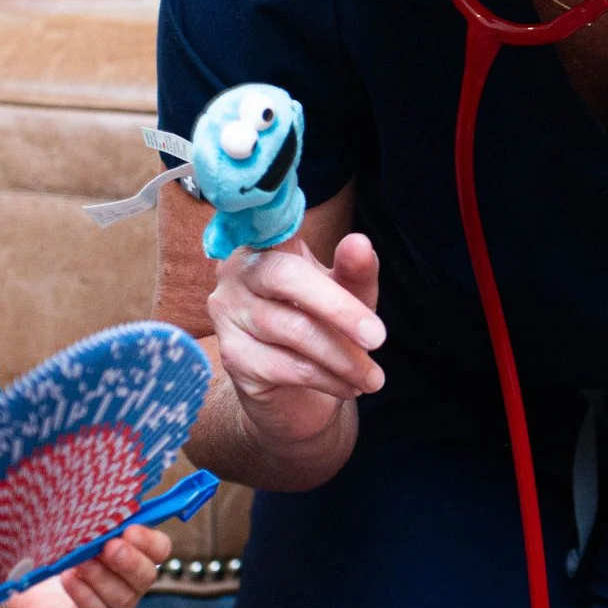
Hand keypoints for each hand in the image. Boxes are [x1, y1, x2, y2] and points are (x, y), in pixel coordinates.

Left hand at [0, 525, 169, 607]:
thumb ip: (94, 521)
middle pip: (146, 574)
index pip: (159, 548)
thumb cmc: (61, 551)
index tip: (129, 530)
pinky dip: (83, 592)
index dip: (149, 540)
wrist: (32, 587)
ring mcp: (115, 606)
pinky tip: (69, 578)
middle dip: (129, 560)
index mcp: (136, 554)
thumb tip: (99, 501)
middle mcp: (132, 582)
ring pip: (121, 595)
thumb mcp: (77, 532)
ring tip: (81, 561)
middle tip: (109, 547)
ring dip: (101, 576)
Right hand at [208, 233, 383, 447]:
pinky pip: (287, 366)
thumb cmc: (321, 326)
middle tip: (379, 338)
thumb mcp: (346, 294)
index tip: (351, 243)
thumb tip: (359, 243)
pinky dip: (328, 378)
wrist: (293, 390)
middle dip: (340, 308)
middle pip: (286, 278)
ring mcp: (228, 315)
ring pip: (293, 330)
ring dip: (343, 358)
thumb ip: (354, 270)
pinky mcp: (233, 357)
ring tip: (374, 376)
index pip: (280, 227)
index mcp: (264, 245)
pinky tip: (350, 386)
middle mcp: (235, 274)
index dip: (294, 217)